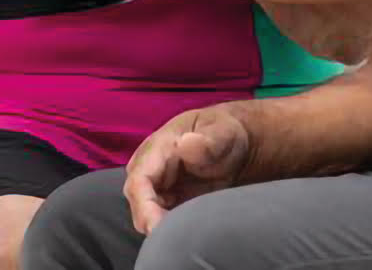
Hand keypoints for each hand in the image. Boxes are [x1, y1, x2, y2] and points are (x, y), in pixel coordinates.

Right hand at [123, 107, 251, 235]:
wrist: (232, 143)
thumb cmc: (223, 134)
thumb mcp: (222, 133)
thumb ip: (207, 142)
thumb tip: (185, 144)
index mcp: (157, 148)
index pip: (138, 181)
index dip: (144, 207)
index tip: (158, 227)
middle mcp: (149, 170)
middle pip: (139, 204)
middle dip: (152, 223)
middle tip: (177, 239)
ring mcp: (155, 188)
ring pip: (147, 216)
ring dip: (162, 228)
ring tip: (186, 235)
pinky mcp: (164, 202)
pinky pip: (159, 220)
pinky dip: (170, 230)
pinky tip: (187, 233)